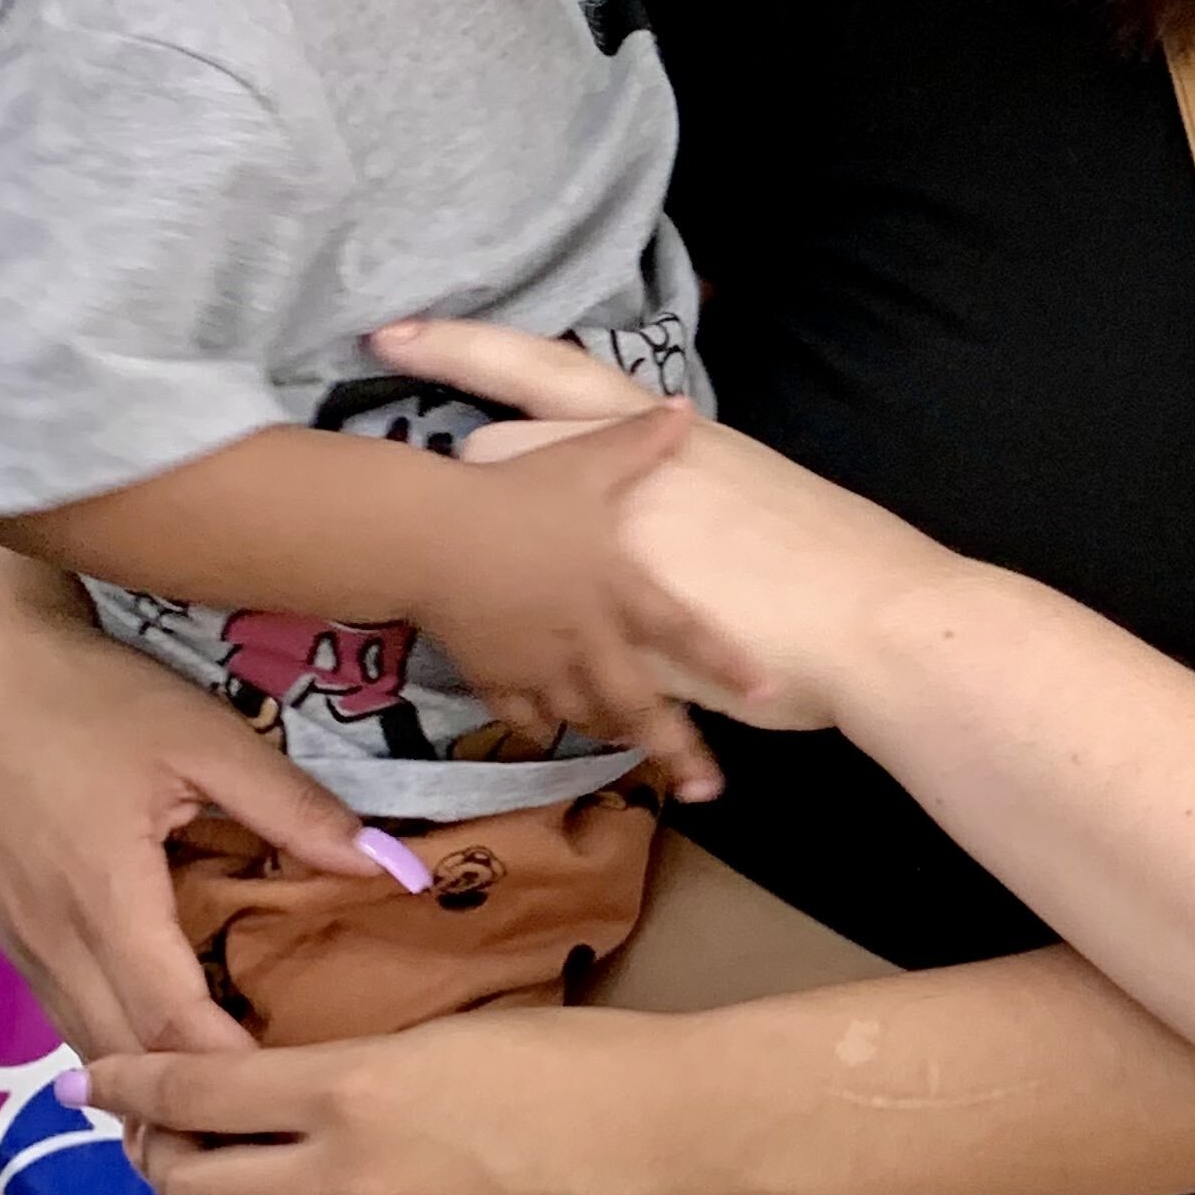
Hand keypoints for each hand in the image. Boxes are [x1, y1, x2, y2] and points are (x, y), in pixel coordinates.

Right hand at [0, 558, 378, 1058]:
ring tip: (234, 1105)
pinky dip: (119, 1044)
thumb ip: (297, 810)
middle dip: (194, 1103)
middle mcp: (54, 941)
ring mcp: (23, 944)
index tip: (301, 1094)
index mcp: (105, 902)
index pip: (172, 1025)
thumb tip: (393, 868)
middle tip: (278, 1123)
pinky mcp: (11, 933)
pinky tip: (170, 1047)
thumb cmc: (93, 698)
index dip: (233, 1073)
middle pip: (126, 1057)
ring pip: (89, 1044)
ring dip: (153, 1083)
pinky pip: (67, 1014)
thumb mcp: (206, 739)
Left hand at [83, 1004, 700, 1194]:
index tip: (100, 1078)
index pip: (197, 1093)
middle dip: (166, 1154)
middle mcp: (346, 1182)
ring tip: (236, 1170)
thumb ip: (343, 1067)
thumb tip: (272, 1086)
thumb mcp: (442, 1034)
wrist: (672, 1140)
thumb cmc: (575, 1059)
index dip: (133, 1083)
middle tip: (172, 1126)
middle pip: (196, 1186)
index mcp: (351, 1091)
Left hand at [378, 317, 956, 733]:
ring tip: (445, 583)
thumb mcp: (749, 484)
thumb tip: (674, 467)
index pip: (549, 371)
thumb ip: (692, 473)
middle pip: (502, 458)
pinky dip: (515, 654)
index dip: (464, 350)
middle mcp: (624, 483)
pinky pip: (546, 635)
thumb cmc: (830, 554)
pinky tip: (493, 671)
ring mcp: (616, 556)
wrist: (876, 620)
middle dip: (463, 477)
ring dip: (481, 573)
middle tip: (397, 474)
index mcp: (667, 437)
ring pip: (508, 549)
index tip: (394, 330)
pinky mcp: (622, 630)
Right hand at [398, 398, 765, 796]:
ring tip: (636, 752)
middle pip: (637, 705)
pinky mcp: (493, 678)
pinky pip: (525, 718)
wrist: (427, 538)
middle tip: (705, 786)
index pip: (686, 632)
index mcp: (618, 589)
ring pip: (584, 717)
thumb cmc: (513, 497)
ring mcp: (540, 665)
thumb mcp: (582, 462)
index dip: (728, 663)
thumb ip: (638, 442)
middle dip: (673, 748)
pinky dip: (543, 727)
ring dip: (612, 734)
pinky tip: (554, 730)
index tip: (767, 692)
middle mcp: (588, 638)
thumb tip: (682, 408)